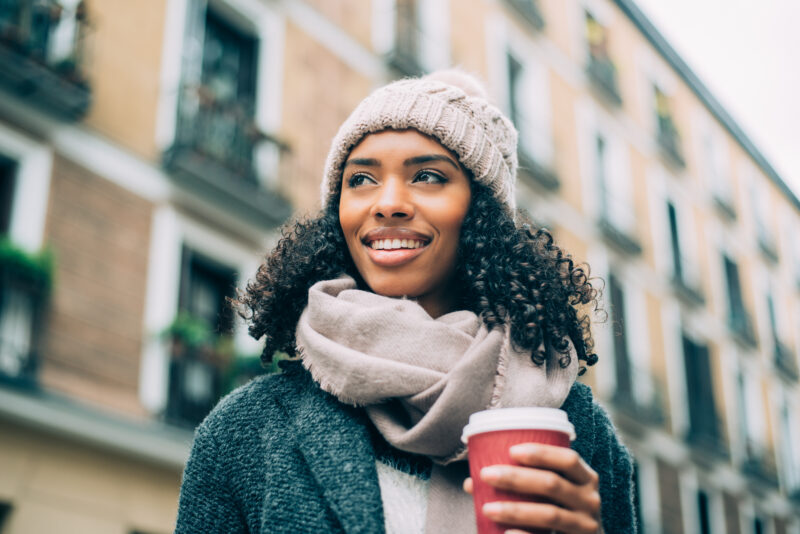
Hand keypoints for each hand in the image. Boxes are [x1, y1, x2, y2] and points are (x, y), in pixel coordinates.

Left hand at [463, 443, 600, 533]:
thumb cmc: (562, 511)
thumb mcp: (554, 494)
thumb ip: (523, 484)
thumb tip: (472, 482)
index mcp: (586, 479)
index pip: (568, 459)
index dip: (542, 453)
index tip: (512, 451)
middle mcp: (590, 500)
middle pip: (552, 484)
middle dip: (516, 478)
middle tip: (486, 475)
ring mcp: (587, 526)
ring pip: (549, 514)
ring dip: (515, 510)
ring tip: (487, 508)